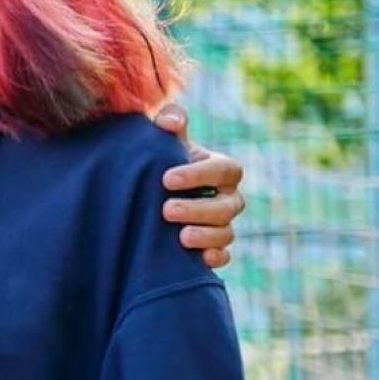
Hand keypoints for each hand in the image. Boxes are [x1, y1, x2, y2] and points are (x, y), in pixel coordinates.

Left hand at [152, 103, 247, 268]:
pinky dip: (215, 257)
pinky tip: (200, 257)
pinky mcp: (214, 247)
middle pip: (227, 206)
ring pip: (226, 232)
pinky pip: (225, 256)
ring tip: (180, 236)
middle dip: (198, 209)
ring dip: (206, 235)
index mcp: (221, 170)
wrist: (150, 192)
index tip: (167, 179)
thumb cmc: (162, 162)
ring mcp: (223, 224)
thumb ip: (170, 122)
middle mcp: (228, 198)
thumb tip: (169, 122)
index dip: (199, 174)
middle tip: (166, 210)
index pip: (225, 170)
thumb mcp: (165, 140)